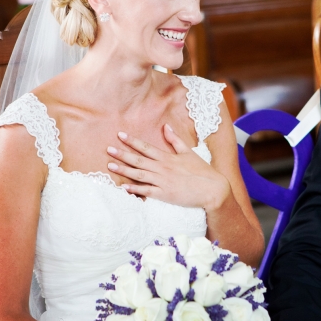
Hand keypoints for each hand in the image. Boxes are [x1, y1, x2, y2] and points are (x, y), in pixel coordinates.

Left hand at [106, 125, 230, 210]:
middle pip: (138, 159)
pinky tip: (123, 187)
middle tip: (108, 149)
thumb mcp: (188, 152)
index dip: (132, 141)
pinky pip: (146, 191)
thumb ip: (175, 140)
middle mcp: (163, 168)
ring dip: (124, 169)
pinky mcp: (164, 194)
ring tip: (110, 165)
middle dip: (122, 154)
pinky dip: (135, 189)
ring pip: (139, 174)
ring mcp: (163, 181)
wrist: (212, 189)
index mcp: (167, 157)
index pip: (146, 147)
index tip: (120, 135)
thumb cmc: (201, 170)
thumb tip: (165, 126)